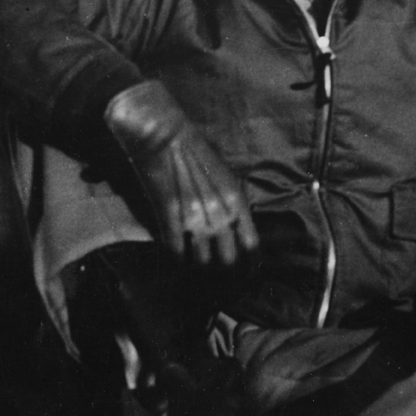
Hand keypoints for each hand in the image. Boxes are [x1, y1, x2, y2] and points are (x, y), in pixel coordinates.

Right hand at [104, 81, 258, 265]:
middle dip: (224, 274)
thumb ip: (234, 206)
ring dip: (198, 272)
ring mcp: (194, 218)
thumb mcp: (227, 176)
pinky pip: (175, 253)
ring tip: (196, 276)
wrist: (164, 135)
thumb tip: (236, 232)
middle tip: (218, 279)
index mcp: (237, 202)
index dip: (248, 266)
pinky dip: (175, 263)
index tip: (244, 275)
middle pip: (227, 261)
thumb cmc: (196, 151)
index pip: (251, 247)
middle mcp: (220, 214)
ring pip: (201, 263)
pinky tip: (174, 266)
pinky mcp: (168, 218)